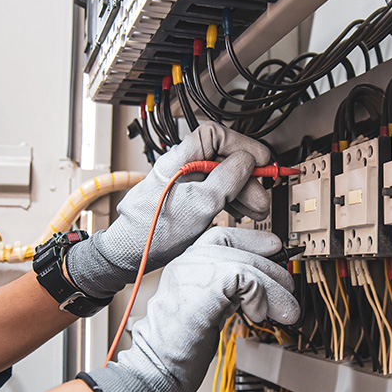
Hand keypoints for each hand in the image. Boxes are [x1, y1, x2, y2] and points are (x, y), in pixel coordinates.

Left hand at [66, 122, 270, 298]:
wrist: (129, 255)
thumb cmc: (153, 232)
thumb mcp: (199, 205)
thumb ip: (225, 180)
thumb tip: (247, 161)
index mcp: (179, 160)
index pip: (215, 136)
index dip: (241, 145)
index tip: (260, 161)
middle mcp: (182, 168)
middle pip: (223, 159)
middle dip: (247, 177)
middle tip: (261, 197)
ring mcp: (185, 184)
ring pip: (222, 178)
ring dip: (243, 192)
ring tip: (257, 210)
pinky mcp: (188, 200)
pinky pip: (215, 193)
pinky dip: (232, 201)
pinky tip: (242, 213)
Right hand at [82, 227, 298, 391]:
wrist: (156, 368)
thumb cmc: (177, 349)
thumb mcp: (207, 309)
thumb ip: (226, 292)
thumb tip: (260, 286)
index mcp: (185, 264)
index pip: (222, 237)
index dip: (252, 241)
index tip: (275, 248)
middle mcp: (187, 261)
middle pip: (240, 248)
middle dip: (272, 270)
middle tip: (289, 295)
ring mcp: (194, 270)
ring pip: (249, 264)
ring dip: (275, 290)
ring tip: (286, 312)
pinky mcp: (206, 285)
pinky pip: (248, 280)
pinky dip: (263, 298)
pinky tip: (259, 316)